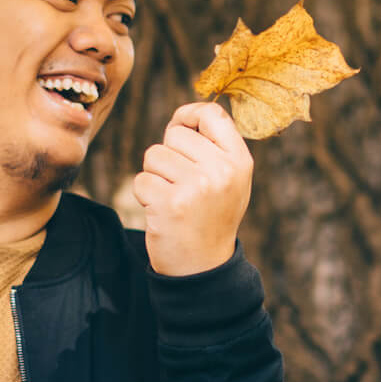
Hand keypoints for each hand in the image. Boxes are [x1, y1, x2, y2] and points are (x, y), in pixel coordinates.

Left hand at [134, 102, 252, 275]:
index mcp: (240, 161)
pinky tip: (162, 212)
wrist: (203, 268)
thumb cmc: (210, 216)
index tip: (181, 126)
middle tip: (182, 183)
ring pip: (154, 155)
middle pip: (176, 133)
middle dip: (169, 154)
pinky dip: (144, 195)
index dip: (189, 114)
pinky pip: (141, 180)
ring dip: (155, 176)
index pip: (212, 113)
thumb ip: (212, 146)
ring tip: (173, 198)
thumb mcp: (228, 180)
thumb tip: (182, 115)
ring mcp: (196, 188)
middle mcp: (222, 171)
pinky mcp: (169, 204)